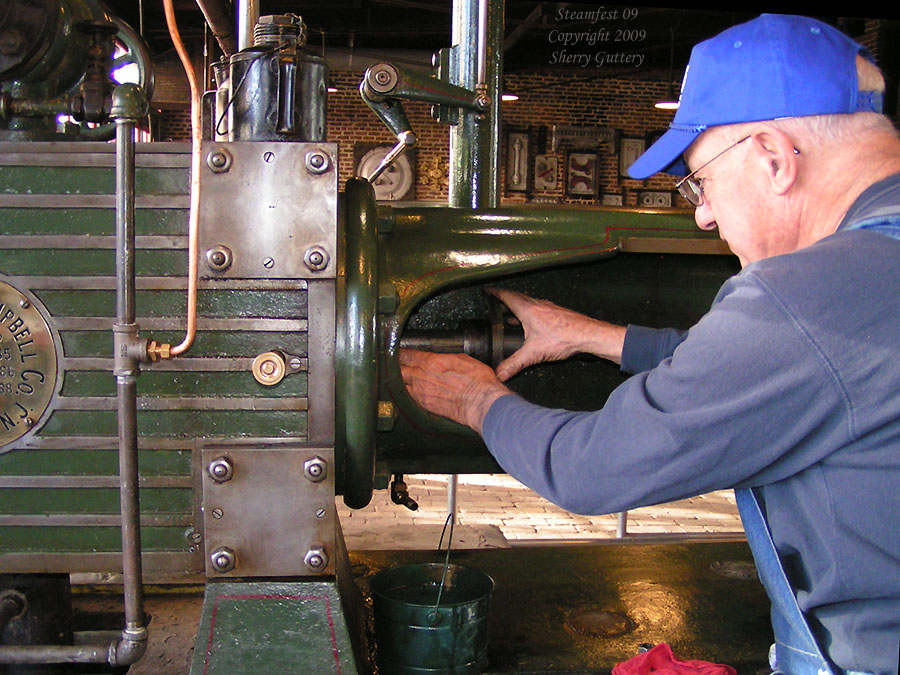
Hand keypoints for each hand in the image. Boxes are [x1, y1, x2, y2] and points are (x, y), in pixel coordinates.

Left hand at [399, 349, 511, 432]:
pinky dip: (408, 394)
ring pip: (401, 385)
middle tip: (395, 363)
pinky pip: (410, 398)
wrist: (481, 403)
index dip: (401, 352)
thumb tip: (440, 359)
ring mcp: (422, 393)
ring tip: (401, 378)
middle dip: (396, 366)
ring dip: (401, 381)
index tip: (399, 351)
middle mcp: (422, 377)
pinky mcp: (426, 406)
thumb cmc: (477, 381)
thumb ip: (445, 358)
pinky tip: (411, 392)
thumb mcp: (463, 359)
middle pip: (399, 370)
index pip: (407, 354)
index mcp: (431, 362)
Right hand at [487, 288, 626, 380]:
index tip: (487, 290)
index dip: (495, 293)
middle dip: (505, 299)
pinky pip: (539, 308)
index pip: (507, 296)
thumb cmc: (564, 338)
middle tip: (496, 301)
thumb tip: (500, 373)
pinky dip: (530, 312)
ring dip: (518, 306)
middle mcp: (538, 305)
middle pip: (517, 297)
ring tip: (510, 314)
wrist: (588, 334)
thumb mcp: (534, 353)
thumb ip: (515, 364)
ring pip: (529, 303)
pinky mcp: (557, 313)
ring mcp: (548, 308)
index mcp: (528, 309)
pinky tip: (532, 323)